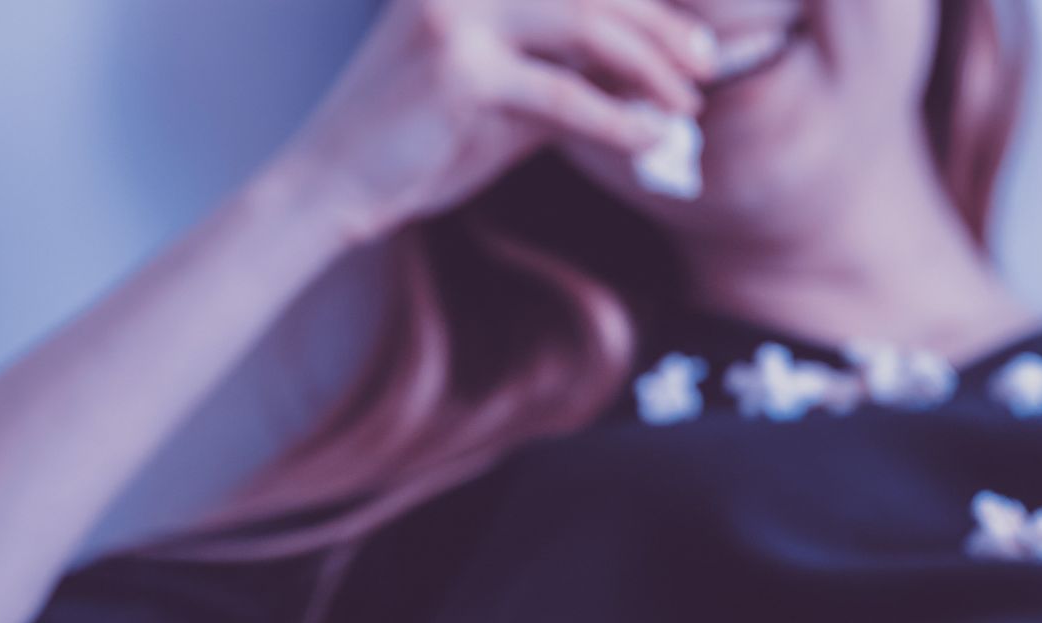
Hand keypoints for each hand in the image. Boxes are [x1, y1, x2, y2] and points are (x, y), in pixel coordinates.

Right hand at [267, 0, 715, 246]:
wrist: (334, 186)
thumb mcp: (506, 103)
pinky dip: (617, 118)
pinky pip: (562, 93)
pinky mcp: (457, 70)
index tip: (694, 39)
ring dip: (649, 66)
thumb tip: (646, 81)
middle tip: (707, 64)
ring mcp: (457, 16)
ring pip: (584, 25)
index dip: (643, 4)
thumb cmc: (421, 145)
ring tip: (687, 102)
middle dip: (660, 26)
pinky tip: (651, 138)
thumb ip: (565, 78)